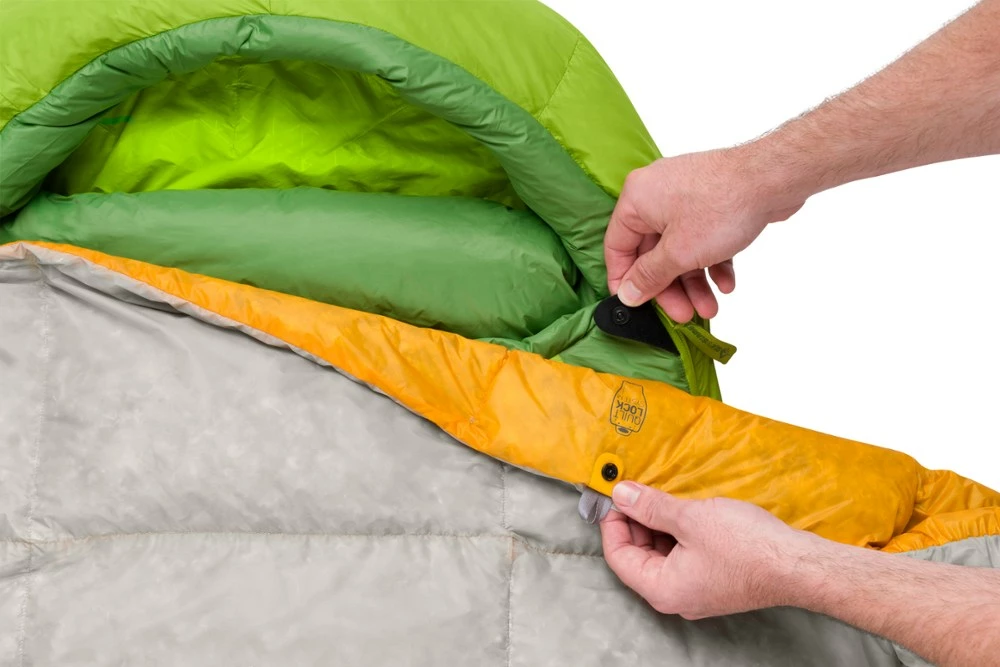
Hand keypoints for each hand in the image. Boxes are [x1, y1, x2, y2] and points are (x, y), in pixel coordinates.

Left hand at [600, 482, 818, 619]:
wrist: (797, 563)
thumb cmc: (745, 546)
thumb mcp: (689, 518)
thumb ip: (650, 507)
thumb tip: (621, 495)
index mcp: (662, 589)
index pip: (618, 557)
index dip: (612, 523)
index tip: (615, 496)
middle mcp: (676, 597)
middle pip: (638, 557)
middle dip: (635, 522)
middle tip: (636, 491)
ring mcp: (696, 590)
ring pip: (661, 555)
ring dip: (656, 526)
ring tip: (660, 496)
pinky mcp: (714, 580)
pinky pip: (683, 556)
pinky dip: (677, 533)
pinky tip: (682, 510)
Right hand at [604, 147, 805, 321]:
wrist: (774, 179)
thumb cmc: (722, 205)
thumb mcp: (678, 253)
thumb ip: (649, 276)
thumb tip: (627, 295)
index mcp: (637, 199)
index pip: (618, 246)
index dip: (624, 279)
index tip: (634, 305)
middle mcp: (657, 195)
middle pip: (652, 252)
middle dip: (670, 287)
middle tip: (682, 314)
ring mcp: (685, 198)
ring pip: (680, 249)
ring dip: (693, 281)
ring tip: (709, 307)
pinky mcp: (711, 202)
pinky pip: (702, 239)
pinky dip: (711, 262)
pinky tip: (726, 283)